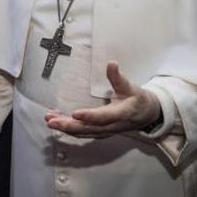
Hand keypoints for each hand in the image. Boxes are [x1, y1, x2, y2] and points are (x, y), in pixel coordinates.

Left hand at [44, 62, 160, 137]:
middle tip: (52, 121)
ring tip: (49, 120)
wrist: (146, 115)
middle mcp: (112, 126)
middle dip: (69, 126)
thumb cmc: (138, 100)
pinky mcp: (100, 131)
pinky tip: (57, 122)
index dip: (90, 116)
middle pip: (89, 128)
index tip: (75, 114)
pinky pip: (83, 132)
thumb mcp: (131, 87)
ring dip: (65, 128)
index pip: (104, 117)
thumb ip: (119, 78)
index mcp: (121, 114)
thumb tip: (112, 64)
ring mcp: (105, 131)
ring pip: (83, 132)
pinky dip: (69, 129)